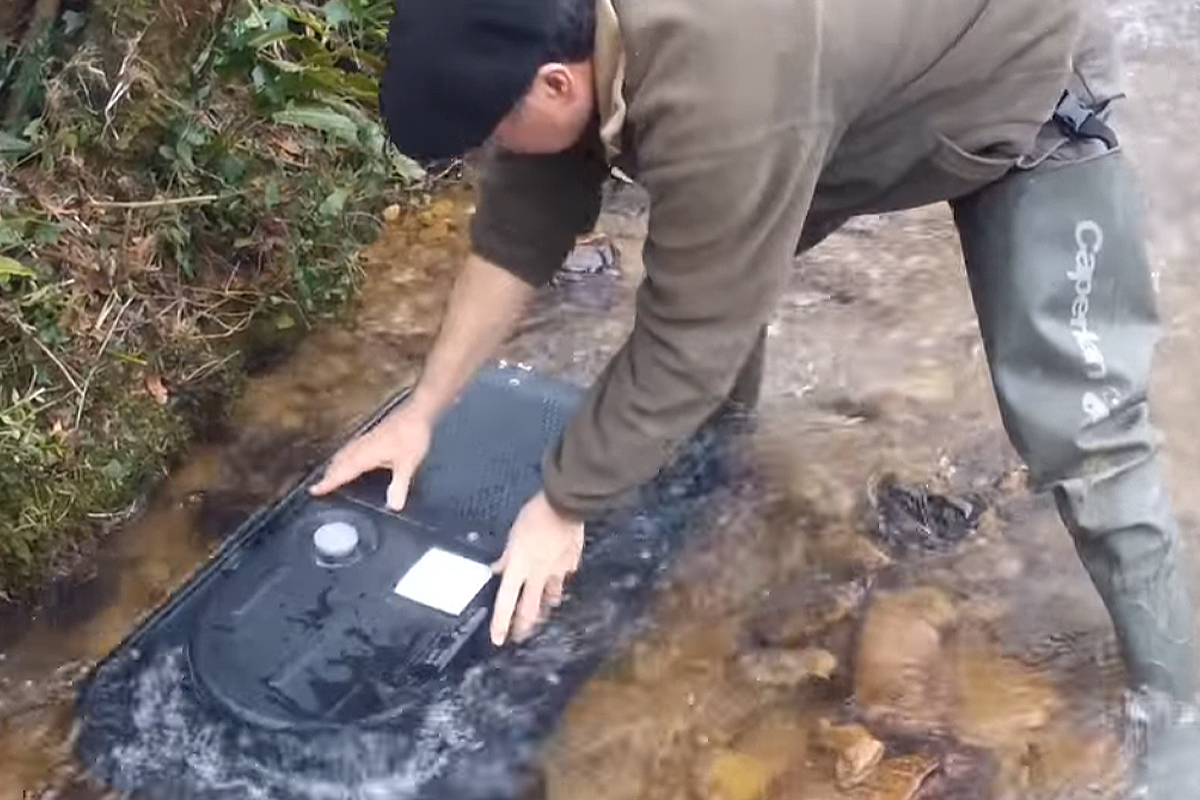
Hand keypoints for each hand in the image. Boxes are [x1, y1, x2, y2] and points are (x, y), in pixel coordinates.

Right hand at [309, 404, 432, 509]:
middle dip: (328, 475)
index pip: (342, 471)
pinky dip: (344, 456)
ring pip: (344, 453)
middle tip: (318, 487)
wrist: (418, 411)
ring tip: (329, 474)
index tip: (313, 490)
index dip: (328, 482)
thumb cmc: (412, 436)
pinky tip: (351, 457)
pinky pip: (351, 447)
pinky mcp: (373, 434)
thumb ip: (399, 485)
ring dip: (334, 464)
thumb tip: (394, 507)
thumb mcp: (408, 464)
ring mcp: (366, 438)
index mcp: (366, 454)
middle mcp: (362, 446)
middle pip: (339, 462)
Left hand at [490, 490, 584, 645]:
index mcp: (519, 568)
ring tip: (541, 614)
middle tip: (519, 638)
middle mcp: (537, 576)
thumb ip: (507, 557)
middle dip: (524, 627)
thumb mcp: (513, 536)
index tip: (498, 640)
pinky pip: (563, 578)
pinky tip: (558, 580)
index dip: (501, 624)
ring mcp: (557, 573)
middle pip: (530, 610)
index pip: (506, 603)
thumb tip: (497, 569)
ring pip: (550, 599)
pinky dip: (558, 582)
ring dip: (544, 609)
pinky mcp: (572, 565)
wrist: (565, 506)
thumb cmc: (534, 517)